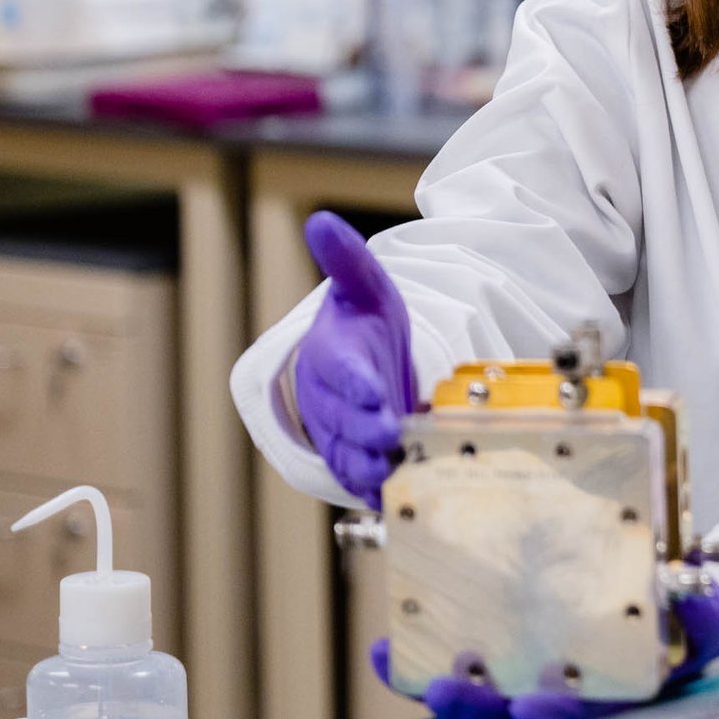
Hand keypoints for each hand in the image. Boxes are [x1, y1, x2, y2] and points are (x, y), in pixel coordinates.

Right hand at [291, 210, 418, 509]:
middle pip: (343, 419)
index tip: (375, 393)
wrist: (359, 354)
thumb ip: (346, 260)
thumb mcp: (364, 285)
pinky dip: (375, 489)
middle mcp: (330, 398)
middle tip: (391, 438)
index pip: (340, 370)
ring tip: (391, 475)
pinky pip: (358, 476)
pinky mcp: (354, 455)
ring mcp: (340, 431)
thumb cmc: (363, 319)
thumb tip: (320, 221)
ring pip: (347, 454)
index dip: (356, 384)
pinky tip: (397, 497)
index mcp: (330, 354)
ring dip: (367, 468)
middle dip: (366, 431)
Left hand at [372, 576, 718, 718]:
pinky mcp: (503, 664)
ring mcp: (534, 685)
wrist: (679, 622)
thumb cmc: (689, 630)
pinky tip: (387, 649)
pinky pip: (456, 675)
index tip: (535, 700)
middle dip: (480, 705)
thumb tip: (693, 591)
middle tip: (451, 686)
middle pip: (513, 715)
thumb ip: (707, 612)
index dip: (548, 708)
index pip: (573, 709)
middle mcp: (568, 697)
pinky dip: (413, 668)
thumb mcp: (709, 621)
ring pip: (479, 704)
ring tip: (408, 662)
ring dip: (444, 691)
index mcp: (612, 692)